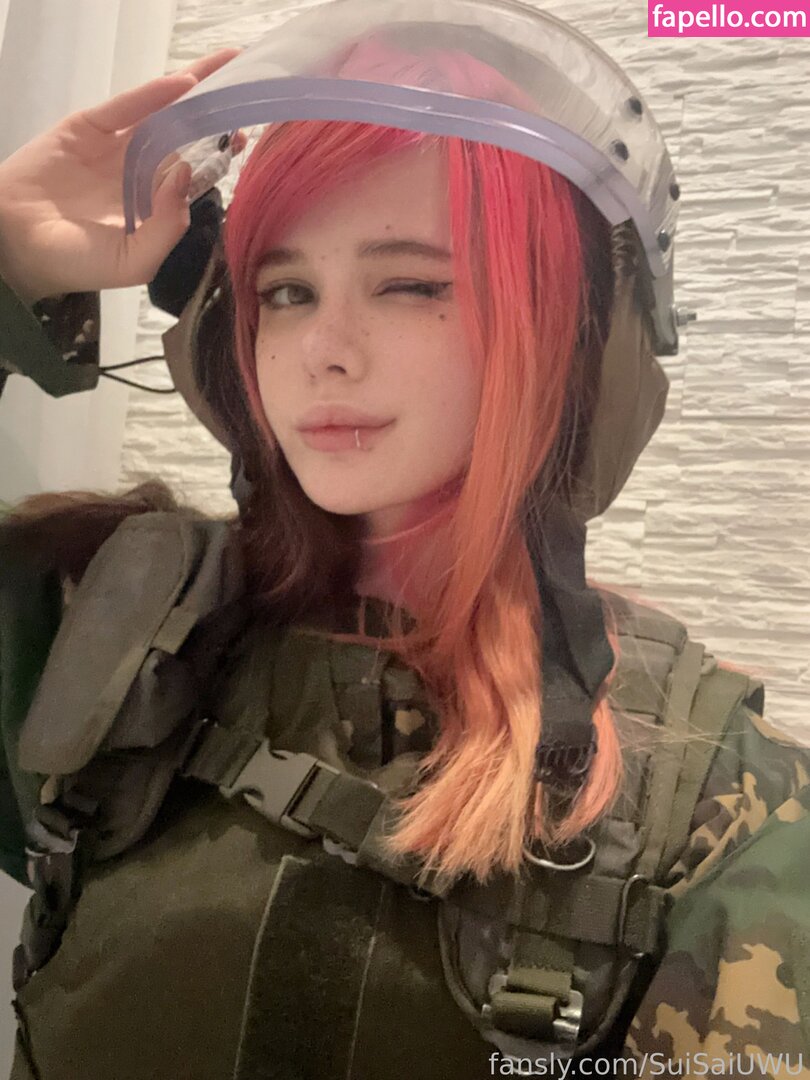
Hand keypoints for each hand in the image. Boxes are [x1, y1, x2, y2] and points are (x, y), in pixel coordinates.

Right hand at [0, 48, 244, 305]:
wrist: (17, 245)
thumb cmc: (77, 263)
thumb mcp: (135, 260)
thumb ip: (168, 226)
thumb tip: (188, 173)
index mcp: (154, 205)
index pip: (195, 174)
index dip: (220, 154)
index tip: (247, 139)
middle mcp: (139, 172)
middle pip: (185, 136)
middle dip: (215, 116)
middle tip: (249, 92)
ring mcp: (115, 147)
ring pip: (161, 114)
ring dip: (194, 91)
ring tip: (228, 69)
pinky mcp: (89, 127)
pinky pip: (126, 107)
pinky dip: (154, 94)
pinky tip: (185, 84)